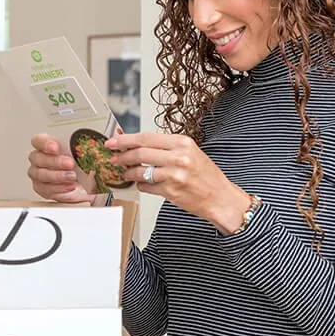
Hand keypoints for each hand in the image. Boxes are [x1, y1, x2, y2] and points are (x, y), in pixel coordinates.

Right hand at [26, 134, 94, 203]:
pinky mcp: (42, 188)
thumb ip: (80, 148)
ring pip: (41, 175)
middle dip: (55, 161)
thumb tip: (95, 145)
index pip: (38, 141)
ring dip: (58, 176)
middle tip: (70, 163)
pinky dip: (60, 187)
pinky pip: (47, 188)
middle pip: (38, 158)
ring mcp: (38, 175)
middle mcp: (38, 159)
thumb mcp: (81, 153)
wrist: (83, 184)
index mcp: (45, 146)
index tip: (56, 148)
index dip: (45, 143)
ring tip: (72, 176)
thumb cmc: (78, 164)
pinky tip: (70, 185)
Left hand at [106, 132, 250, 233]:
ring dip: (129, 172)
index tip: (114, 141)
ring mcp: (174, 175)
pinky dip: (140, 185)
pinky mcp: (170, 192)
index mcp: (182, 143)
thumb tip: (138, 143)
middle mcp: (179, 157)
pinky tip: (142, 183)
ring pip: (140, 171)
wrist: (221, 197)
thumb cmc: (206, 175)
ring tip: (126, 172)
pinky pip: (146, 186)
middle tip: (113, 157)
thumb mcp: (190, 152)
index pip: (146, 137)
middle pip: (140, 152)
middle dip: (122, 155)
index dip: (126, 140)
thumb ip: (165, 147)